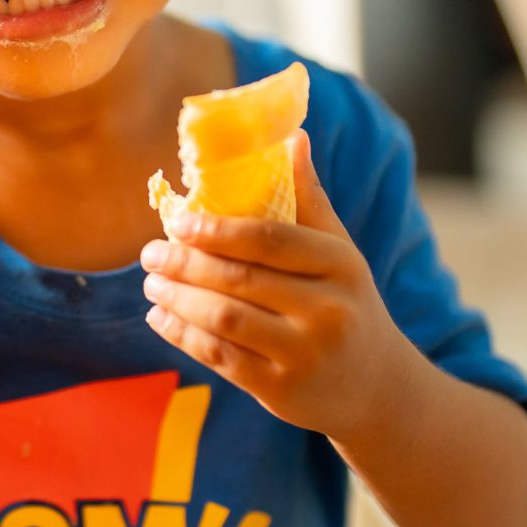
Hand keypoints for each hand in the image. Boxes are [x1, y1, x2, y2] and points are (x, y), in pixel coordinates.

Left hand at [139, 132, 404, 440]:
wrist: (375, 386)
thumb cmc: (347, 303)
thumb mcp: (340, 252)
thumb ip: (310, 198)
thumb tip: (292, 136)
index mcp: (341, 265)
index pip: (271, 240)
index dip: (218, 230)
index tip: (177, 221)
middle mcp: (327, 311)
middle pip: (239, 280)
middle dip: (185, 264)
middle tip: (151, 252)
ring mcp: (305, 354)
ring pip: (224, 320)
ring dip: (177, 299)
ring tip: (151, 283)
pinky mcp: (282, 390)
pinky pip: (220, 358)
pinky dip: (183, 336)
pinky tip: (160, 318)